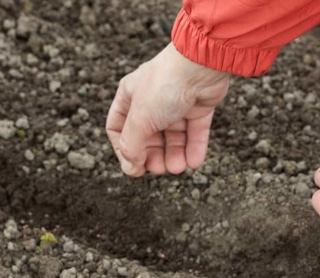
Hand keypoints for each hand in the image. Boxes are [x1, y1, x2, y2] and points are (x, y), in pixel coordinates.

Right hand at [106, 43, 230, 176]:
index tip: (134, 166)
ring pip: (173, 137)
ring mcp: (176, 103)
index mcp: (130, 97)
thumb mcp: (140, 119)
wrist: (200, 65)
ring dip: (175, 155)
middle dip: (153, 155)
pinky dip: (194, 148)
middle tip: (159, 169)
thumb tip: (130, 168)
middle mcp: (152, 100)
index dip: (124, 150)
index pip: (119, 128)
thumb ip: (132, 146)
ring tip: (178, 168)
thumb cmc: (165, 85)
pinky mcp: (198, 106)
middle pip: (148, 137)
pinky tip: (194, 162)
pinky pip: (194, 132)